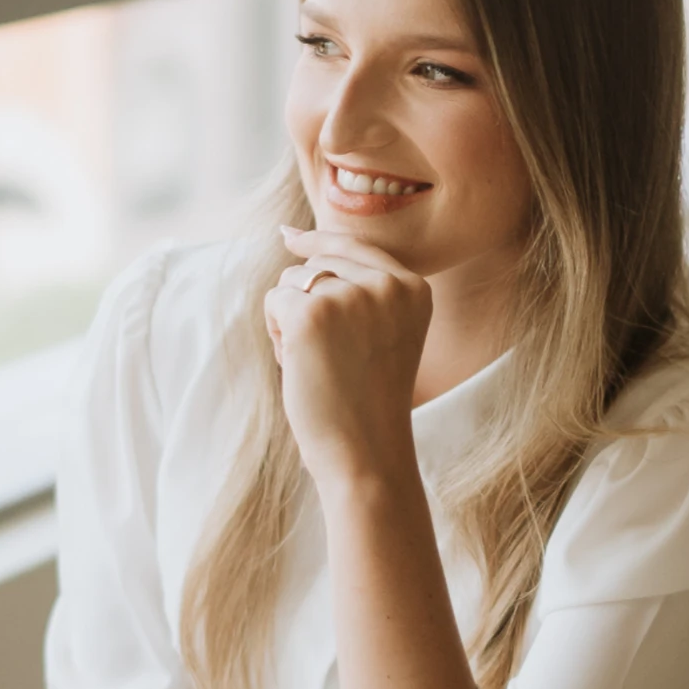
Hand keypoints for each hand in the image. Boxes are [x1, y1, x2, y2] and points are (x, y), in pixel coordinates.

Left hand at [265, 226, 431, 492]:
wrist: (367, 451)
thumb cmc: (368, 402)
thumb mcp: (385, 333)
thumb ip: (364, 291)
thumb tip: (298, 239)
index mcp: (414, 288)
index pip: (356, 245)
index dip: (318, 240)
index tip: (288, 236)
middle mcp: (387, 285)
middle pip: (319, 261)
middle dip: (306, 300)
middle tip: (328, 354)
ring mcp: (350, 297)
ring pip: (293, 280)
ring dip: (289, 318)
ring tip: (317, 362)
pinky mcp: (312, 314)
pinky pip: (275, 301)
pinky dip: (276, 333)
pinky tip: (298, 364)